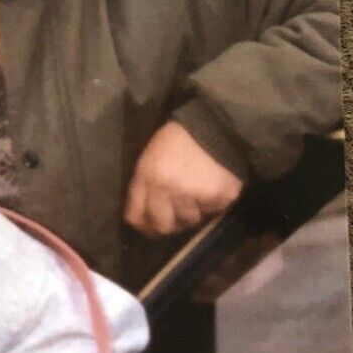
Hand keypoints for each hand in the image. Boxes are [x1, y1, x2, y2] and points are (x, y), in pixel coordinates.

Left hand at [124, 121, 243, 237]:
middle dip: (168, 224)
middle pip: (162, 226)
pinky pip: (212, 212)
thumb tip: (145, 212)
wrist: (214, 125)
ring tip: (198, 193)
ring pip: (190, 221)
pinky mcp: (217, 198)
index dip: (142, 225)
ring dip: (193, 212)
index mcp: (146, 177)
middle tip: (176, 217)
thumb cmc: (179, 139)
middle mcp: (166, 190)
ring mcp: (192, 196)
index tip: (149, 227)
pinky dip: (213, 204)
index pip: (135, 216)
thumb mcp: (151, 157)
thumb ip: (145, 184)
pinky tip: (213, 187)